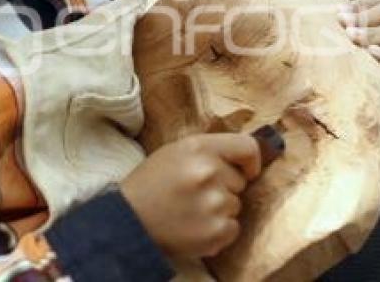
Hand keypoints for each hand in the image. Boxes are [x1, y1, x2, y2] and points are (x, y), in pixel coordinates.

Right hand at [121, 133, 260, 258]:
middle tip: (195, 192)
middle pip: (240, 180)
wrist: (128, 221)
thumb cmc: (152, 183)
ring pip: (236, 205)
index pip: (248, 148)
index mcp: (199, 148)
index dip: (251, 161)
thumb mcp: (176, 151)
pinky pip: (233, 228)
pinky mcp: (215, 231)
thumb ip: (210, 150)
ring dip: (219, 209)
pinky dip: (218, 230)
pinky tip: (194, 226)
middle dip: (224, 186)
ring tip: (191, 210)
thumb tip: (245, 158)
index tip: (246, 170)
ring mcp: (214, 204)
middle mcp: (209, 173)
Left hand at [338, 0, 379, 84]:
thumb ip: (338, 13)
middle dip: (363, 16)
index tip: (339, 10)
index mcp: (377, 14)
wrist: (346, 84)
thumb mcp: (335, 29)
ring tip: (351, 36)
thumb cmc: (337, 51)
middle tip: (343, 23)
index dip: (361, 1)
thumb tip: (335, 0)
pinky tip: (370, 52)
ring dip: (372, 33)